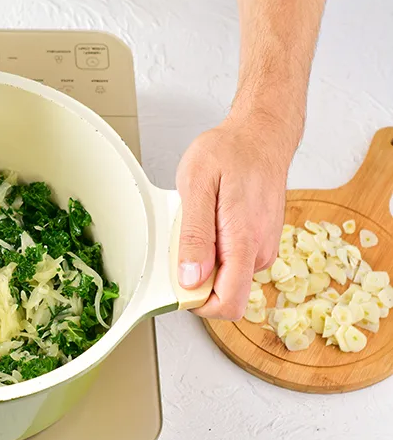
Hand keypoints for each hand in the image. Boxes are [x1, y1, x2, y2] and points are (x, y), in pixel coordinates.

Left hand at [175, 114, 296, 319]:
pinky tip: (209, 221)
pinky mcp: (259, 243)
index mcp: (243, 242)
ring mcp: (262, 249)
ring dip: (204, 260)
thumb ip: (195, 235)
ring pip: (226, 277)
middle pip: (223, 293)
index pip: (228, 304)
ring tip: (198, 222)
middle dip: (197, 277)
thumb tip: (191, 279)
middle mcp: (259, 252)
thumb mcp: (196, 185)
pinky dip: (214, 248)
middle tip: (184, 239)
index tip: (177, 283)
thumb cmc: (230, 152)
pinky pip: (231, 261)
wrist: (261, 135)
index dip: (198, 303)